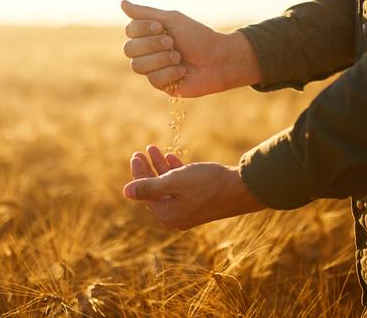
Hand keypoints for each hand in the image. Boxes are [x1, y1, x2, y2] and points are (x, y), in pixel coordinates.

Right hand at [121, 0, 260, 96]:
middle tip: (172, 42)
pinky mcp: (162, 85)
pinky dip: (170, 73)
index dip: (142, 30)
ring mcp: (153, 69)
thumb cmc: (198, 37)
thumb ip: (146, 13)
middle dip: (152, 45)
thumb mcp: (173, 20)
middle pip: (129, 50)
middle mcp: (148, 51)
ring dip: (161, 59)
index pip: (129, 31)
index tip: (161, 27)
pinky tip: (183, 71)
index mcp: (149, 34)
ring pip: (138, 66)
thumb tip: (121, 2)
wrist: (219, 59)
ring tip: (179, 57)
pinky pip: (153, 80)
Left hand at [123, 145, 265, 229]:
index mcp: (167, 215)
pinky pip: (182, 187)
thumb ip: (149, 187)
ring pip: (169, 186)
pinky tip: (172, 157)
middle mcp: (176, 216)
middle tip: (141, 152)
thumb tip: (125, 192)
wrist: (241, 189)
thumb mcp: (175, 182)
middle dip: (148, 169)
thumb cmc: (207, 184)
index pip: (145, 192)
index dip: (139, 172)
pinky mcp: (200, 202)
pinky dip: (175, 172)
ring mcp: (188, 210)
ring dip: (161, 168)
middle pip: (155, 190)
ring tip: (155, 149)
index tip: (136, 155)